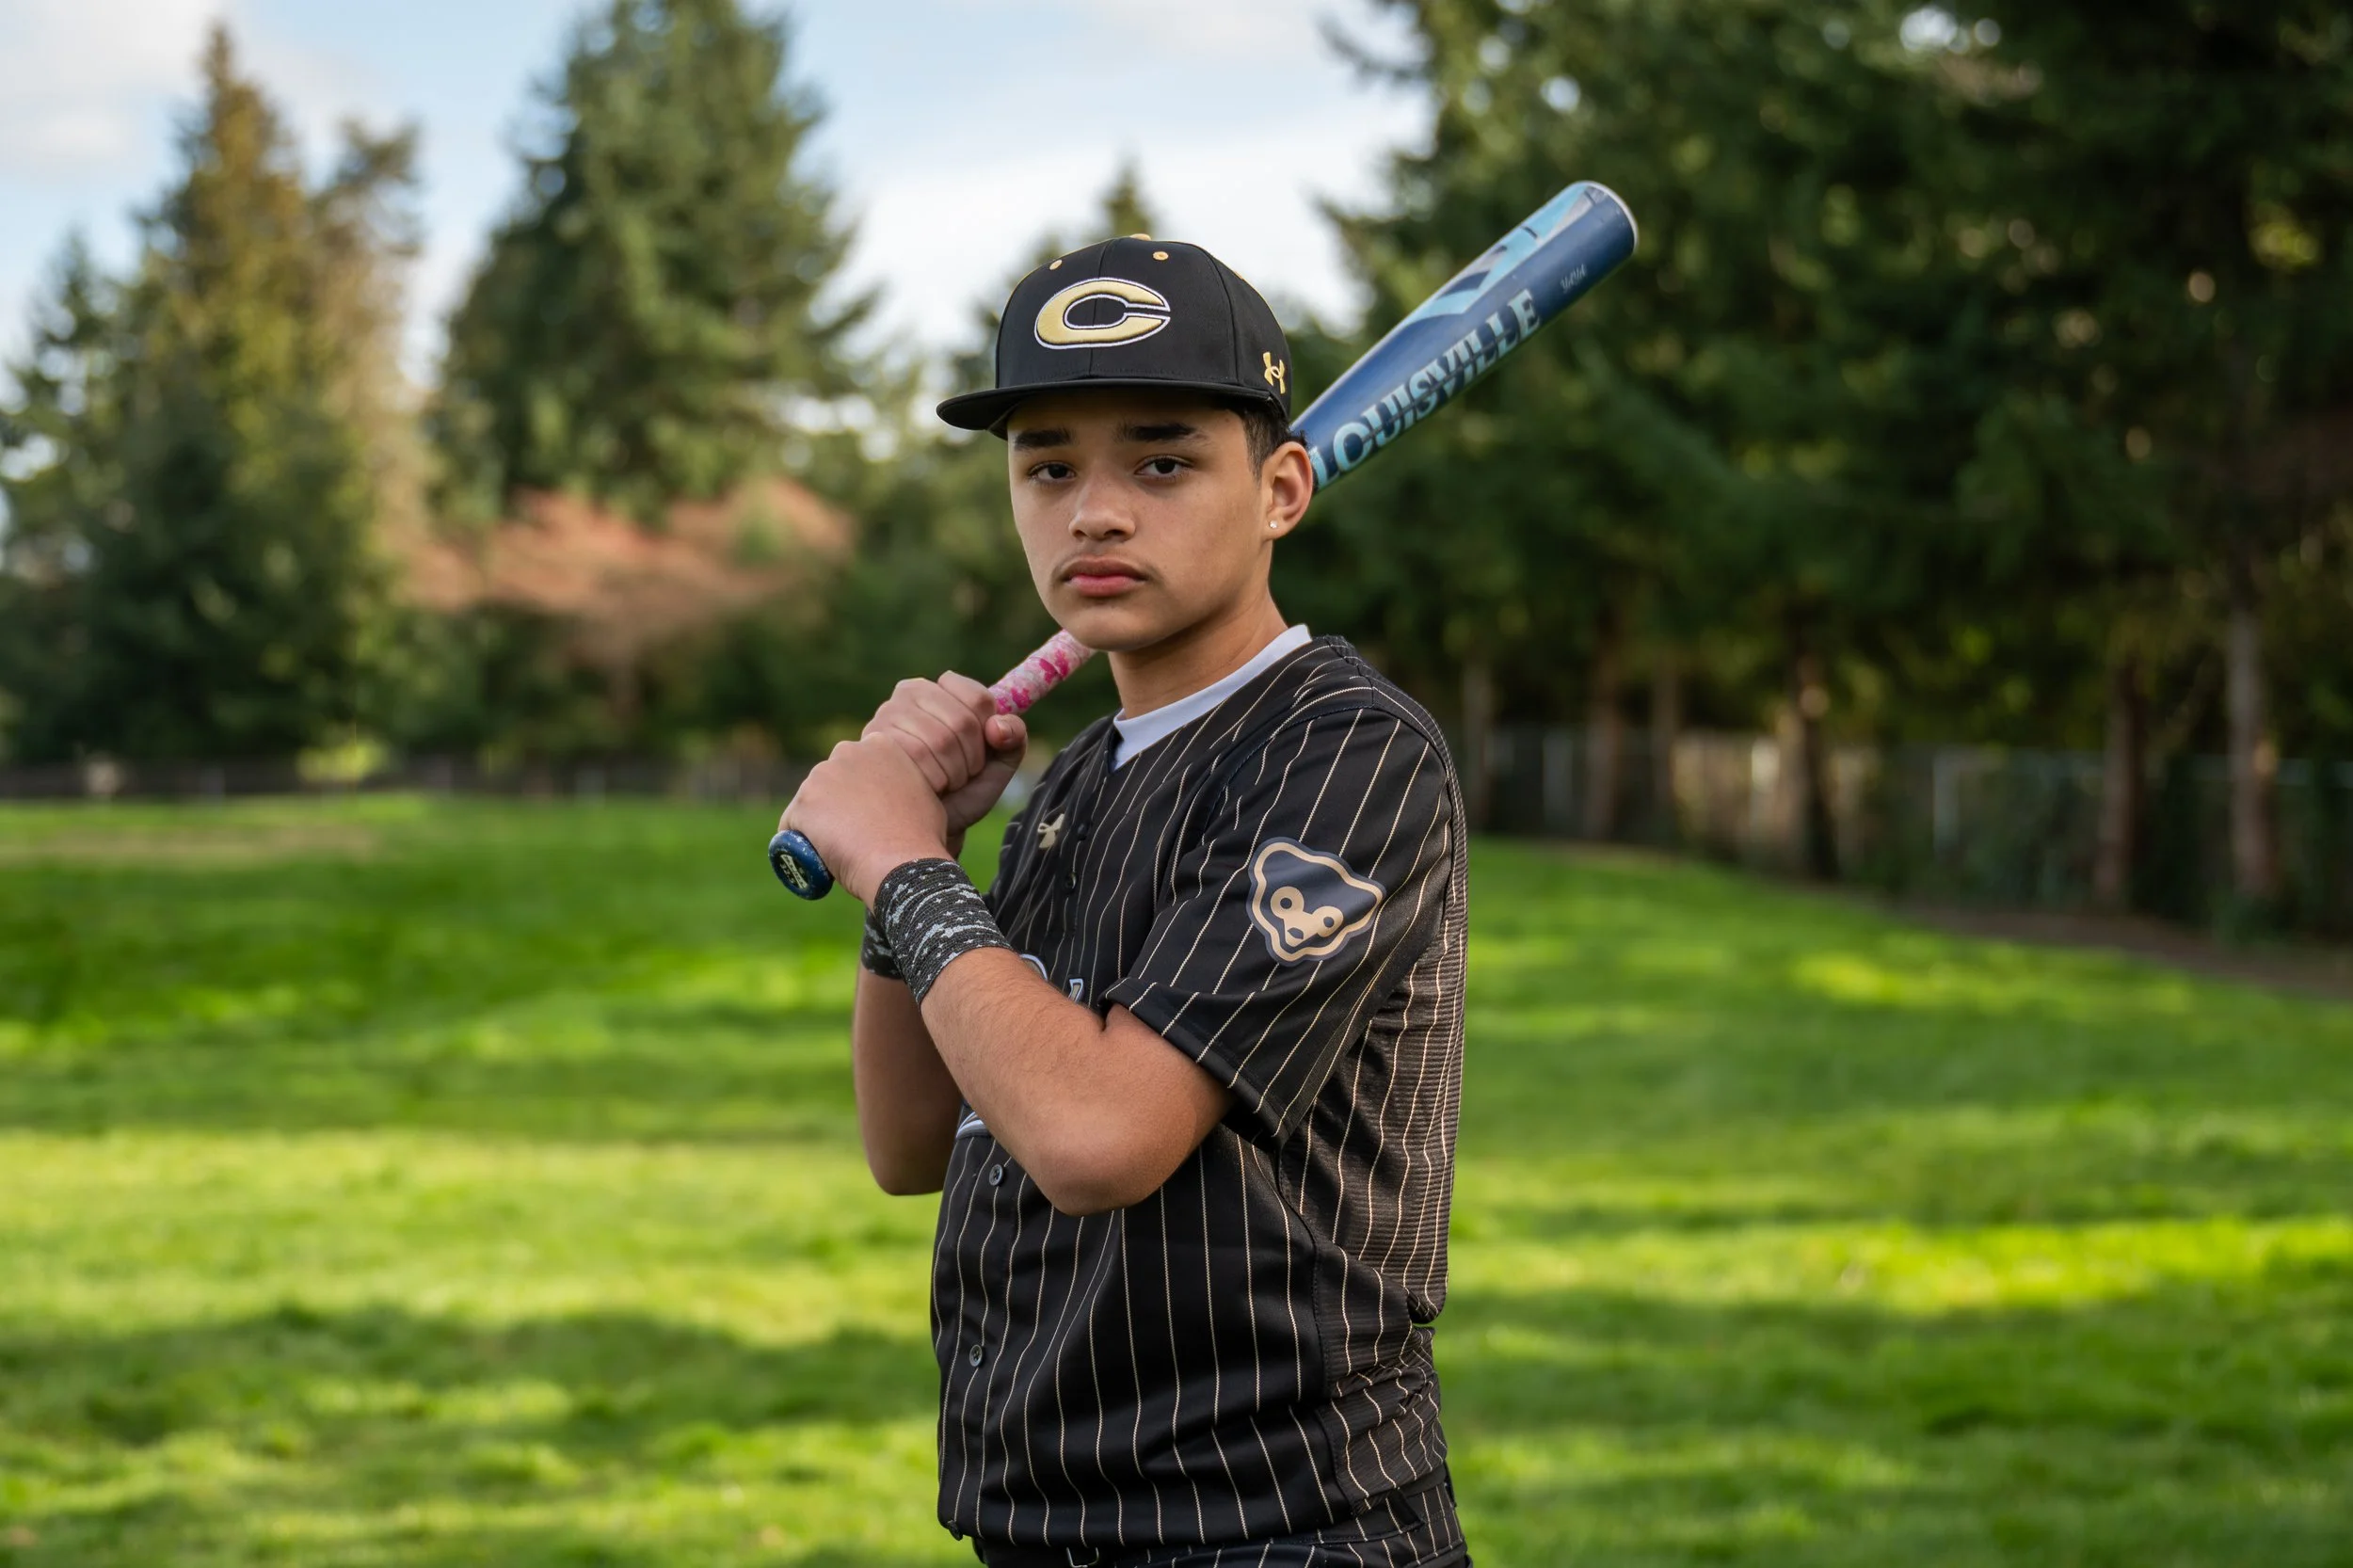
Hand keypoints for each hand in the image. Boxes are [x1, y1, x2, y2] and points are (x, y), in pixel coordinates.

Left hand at [779, 737, 953, 903]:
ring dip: (818, 824)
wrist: (902, 862)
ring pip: (810, 803)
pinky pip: (791, 827)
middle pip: (830, 779)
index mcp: (881, 745)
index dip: (860, 792)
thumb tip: (899, 797)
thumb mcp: (925, 797)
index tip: (867, 814)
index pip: (858, 764)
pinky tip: (819, 859)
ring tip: (841, 850)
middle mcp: (848, 752)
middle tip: (851, 834)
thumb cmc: (921, 837)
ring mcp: (821, 776)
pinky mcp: (801, 804)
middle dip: (835, 803)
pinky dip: (800, 845)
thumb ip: (904, 786)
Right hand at [861, 672, 1027, 837]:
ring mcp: (887, 715)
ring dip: (952, 773)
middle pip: (963, 720)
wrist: (925, 827)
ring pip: (941, 740)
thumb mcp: (998, 764)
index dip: (989, 732)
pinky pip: (918, 756)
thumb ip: (1013, 738)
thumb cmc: (963, 792)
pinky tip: (923, 787)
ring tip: (943, 782)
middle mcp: (910, 692)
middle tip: (962, 773)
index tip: (983, 749)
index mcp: (943, 688)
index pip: (979, 698)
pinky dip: (931, 780)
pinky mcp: (872, 742)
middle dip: (972, 758)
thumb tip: (997, 727)